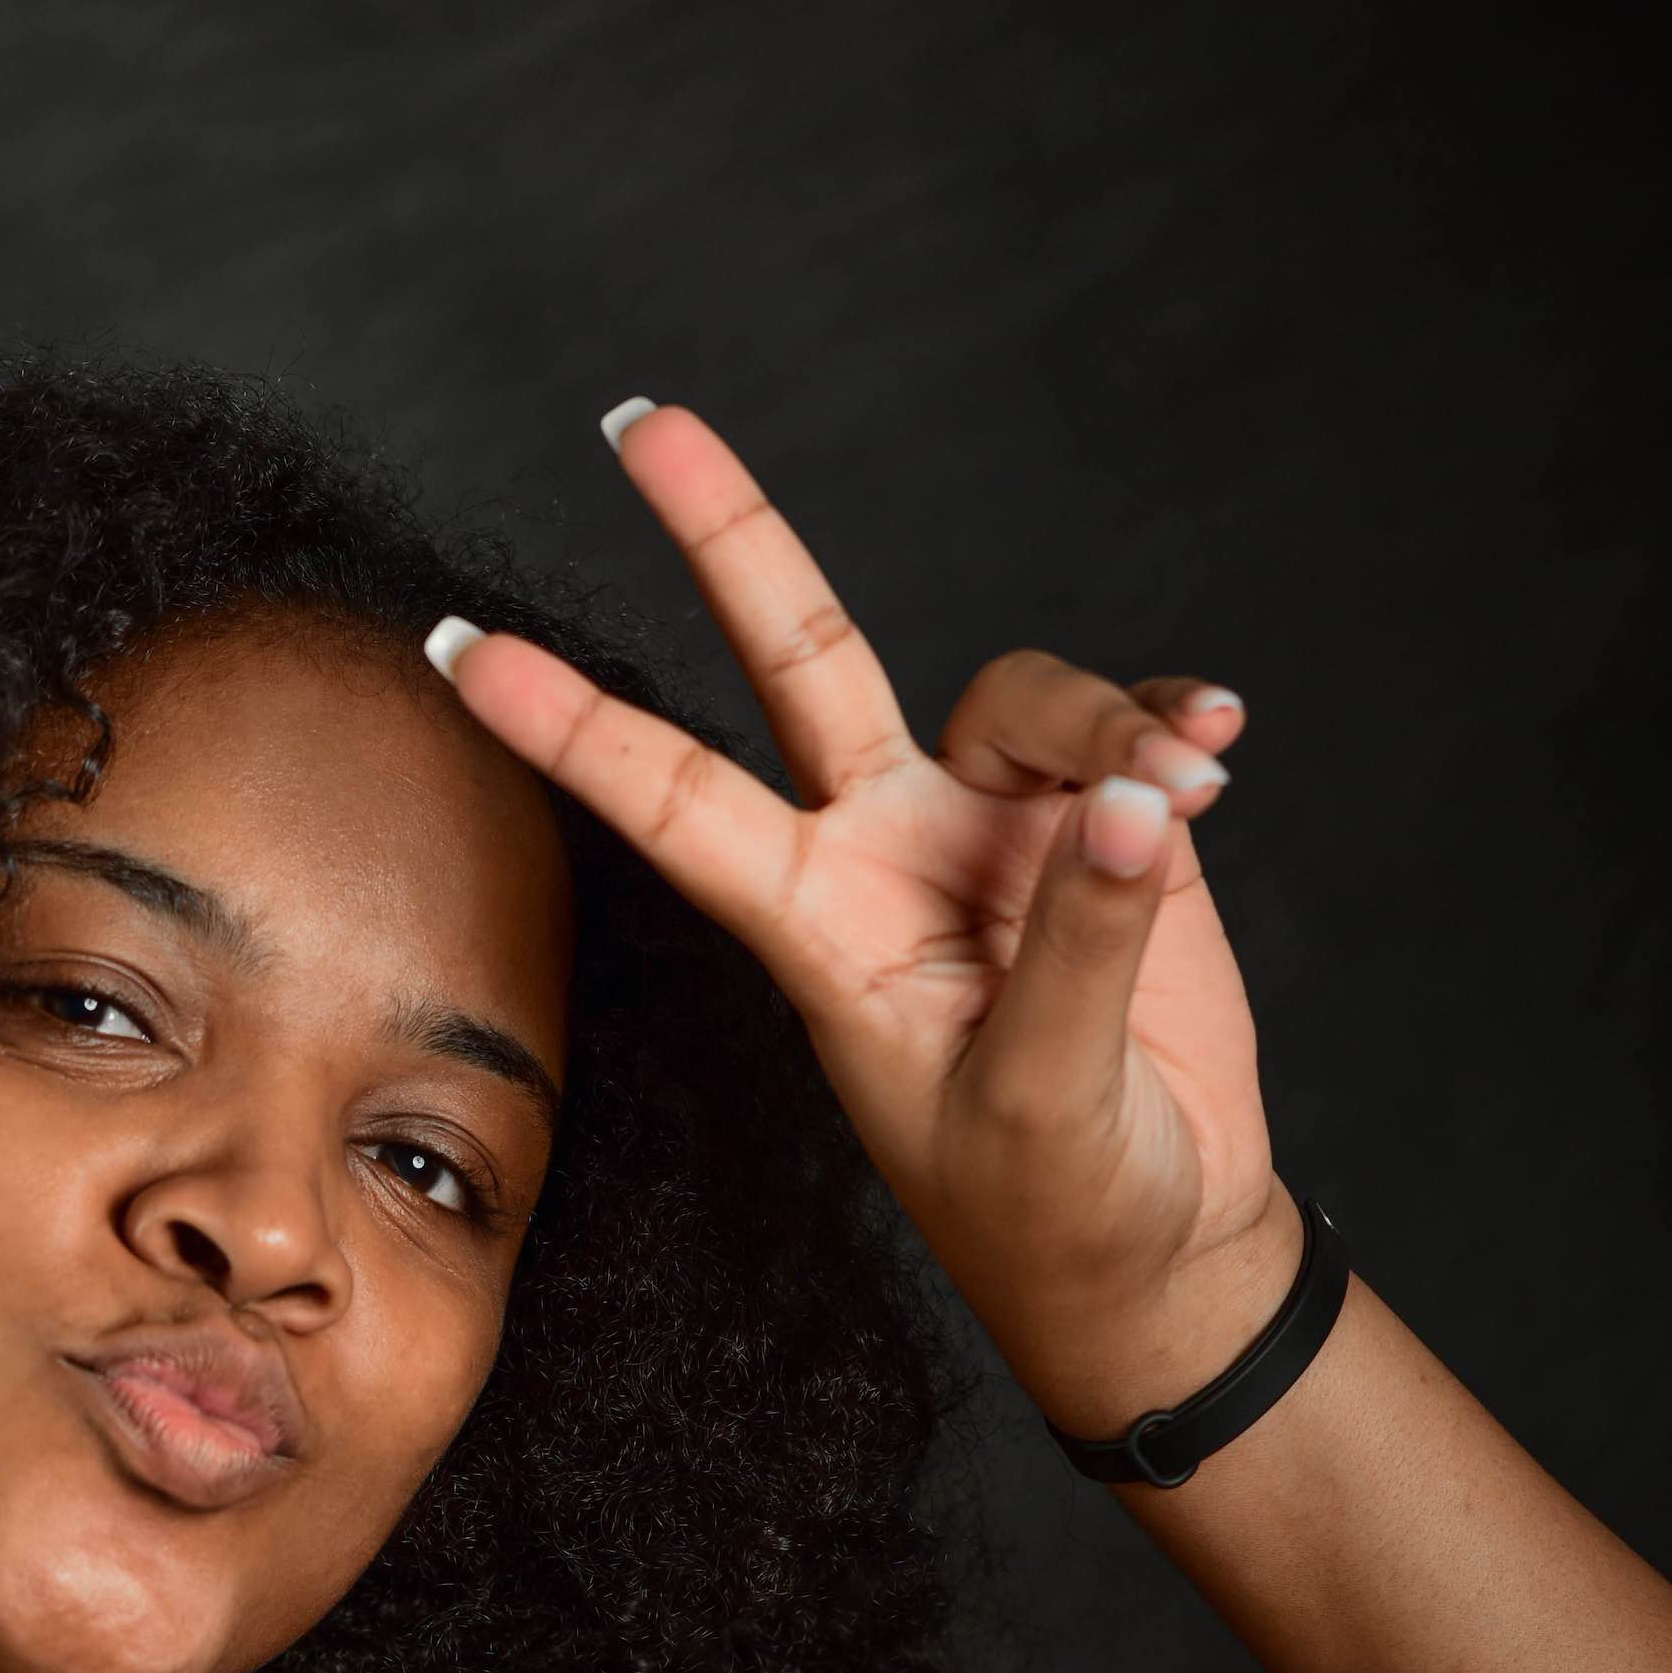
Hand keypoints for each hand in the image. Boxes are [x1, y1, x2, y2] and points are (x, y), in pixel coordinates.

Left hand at [434, 402, 1298, 1435]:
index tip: (458, 650)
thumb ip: (1081, 943)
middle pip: (797, 659)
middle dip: (726, 535)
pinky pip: (1126, 727)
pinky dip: (1172, 729)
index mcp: (824, 932)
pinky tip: (1215, 757)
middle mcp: (887, 854)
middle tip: (637, 421)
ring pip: (1021, 691)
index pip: (675, 805)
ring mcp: (990, 833)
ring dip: (1108, 722)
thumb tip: (1131, 798)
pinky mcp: (1097, 832)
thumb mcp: (1045, 1099)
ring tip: (1186, 795)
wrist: (1155, 1251)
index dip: (573, 727)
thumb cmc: (1060, 1208)